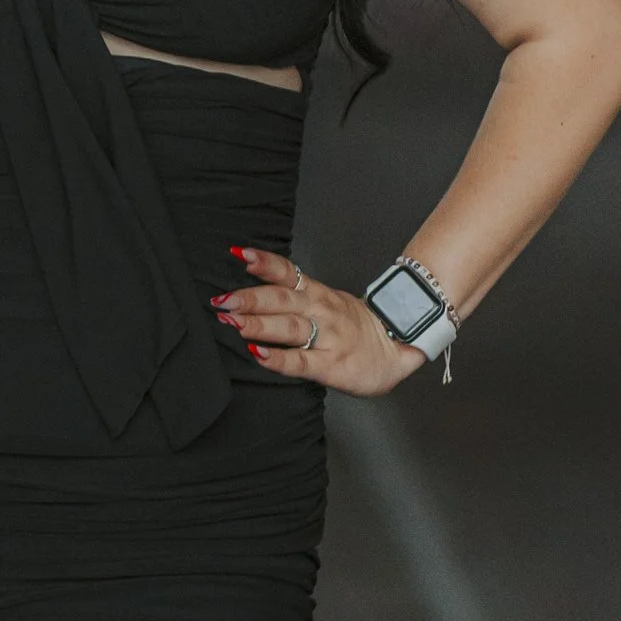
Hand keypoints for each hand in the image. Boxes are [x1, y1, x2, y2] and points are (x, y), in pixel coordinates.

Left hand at [211, 245, 421, 394]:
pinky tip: (258, 355)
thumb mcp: (330, 302)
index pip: (289, 273)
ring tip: (233, 321)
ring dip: (258, 324)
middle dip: (250, 298)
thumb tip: (257, 284)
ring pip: (288, 327)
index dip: (264, 263)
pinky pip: (300, 362)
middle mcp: (321, 312)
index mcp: (319, 294)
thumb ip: (299, 295)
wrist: (398, 349)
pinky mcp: (330, 365)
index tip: (240, 254)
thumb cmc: (358, 329)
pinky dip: (278, 358)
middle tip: (222, 299)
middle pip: (282, 300)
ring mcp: (327, 338)